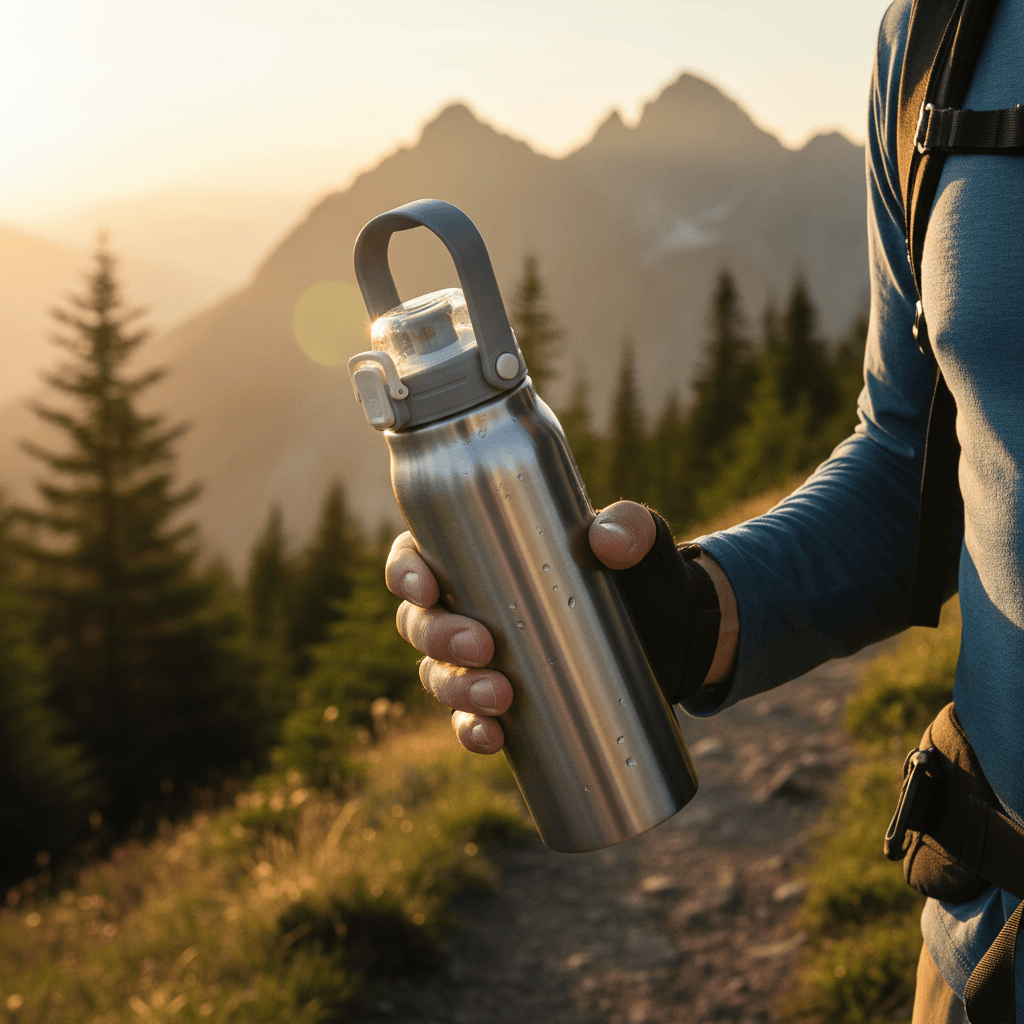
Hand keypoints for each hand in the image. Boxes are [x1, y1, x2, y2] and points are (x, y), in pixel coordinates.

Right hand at [385, 500, 656, 753]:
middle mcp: (469, 606)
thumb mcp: (642, 546)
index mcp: (480, 554)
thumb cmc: (645, 577)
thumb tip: (608, 539)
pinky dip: (471, 731)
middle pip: (419, 621)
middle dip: (438, 636)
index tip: (428, 588)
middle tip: (483, 645)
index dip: (405, 572)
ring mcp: (484, 659)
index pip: (415, 556)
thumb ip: (631, 528)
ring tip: (498, 695)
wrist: (677, 640)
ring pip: (437, 674)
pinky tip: (491, 737)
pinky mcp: (505, 701)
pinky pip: (470, 721)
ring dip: (455, 687)